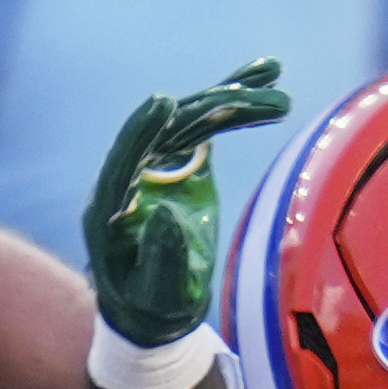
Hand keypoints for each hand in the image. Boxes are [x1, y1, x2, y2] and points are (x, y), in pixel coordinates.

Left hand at [80, 58, 289, 349]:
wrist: (155, 310)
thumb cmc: (150, 310)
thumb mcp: (158, 294)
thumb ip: (163, 260)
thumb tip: (166, 215)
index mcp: (110, 207)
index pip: (124, 160)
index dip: (143, 131)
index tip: (165, 103)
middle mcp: (130, 177)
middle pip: (168, 131)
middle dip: (213, 109)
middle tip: (266, 96)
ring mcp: (155, 167)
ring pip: (190, 123)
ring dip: (232, 99)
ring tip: (276, 78)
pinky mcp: (181, 166)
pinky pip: (204, 129)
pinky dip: (231, 107)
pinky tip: (262, 80)